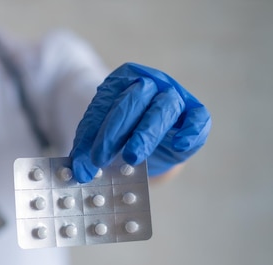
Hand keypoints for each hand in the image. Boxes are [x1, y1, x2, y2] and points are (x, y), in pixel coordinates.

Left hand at [69, 62, 210, 181]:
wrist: (148, 138)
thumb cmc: (120, 135)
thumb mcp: (100, 140)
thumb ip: (87, 151)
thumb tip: (79, 171)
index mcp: (121, 80)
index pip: (104, 103)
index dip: (92, 131)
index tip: (84, 158)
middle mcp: (150, 82)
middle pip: (134, 99)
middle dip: (114, 130)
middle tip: (100, 158)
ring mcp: (174, 96)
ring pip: (163, 108)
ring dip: (146, 133)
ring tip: (131, 157)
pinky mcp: (194, 113)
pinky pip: (198, 118)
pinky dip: (190, 130)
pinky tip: (179, 145)